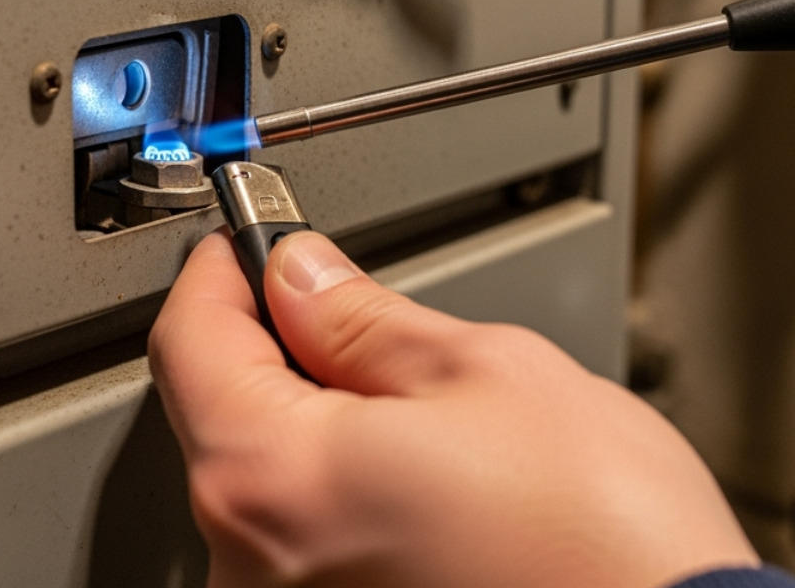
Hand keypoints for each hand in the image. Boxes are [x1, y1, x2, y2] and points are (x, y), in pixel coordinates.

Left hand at [149, 229, 758, 587]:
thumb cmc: (604, 541)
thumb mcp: (484, 371)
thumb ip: (365, 318)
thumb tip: (302, 277)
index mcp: (272, 481)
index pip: (190, 340)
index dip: (224, 270)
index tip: (255, 239)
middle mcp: (253, 568)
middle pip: (223, 413)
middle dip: (280, 343)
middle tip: (350, 300)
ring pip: (271, 479)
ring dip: (319, 421)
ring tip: (426, 408)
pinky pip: (306, 541)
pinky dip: (345, 491)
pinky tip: (426, 480)